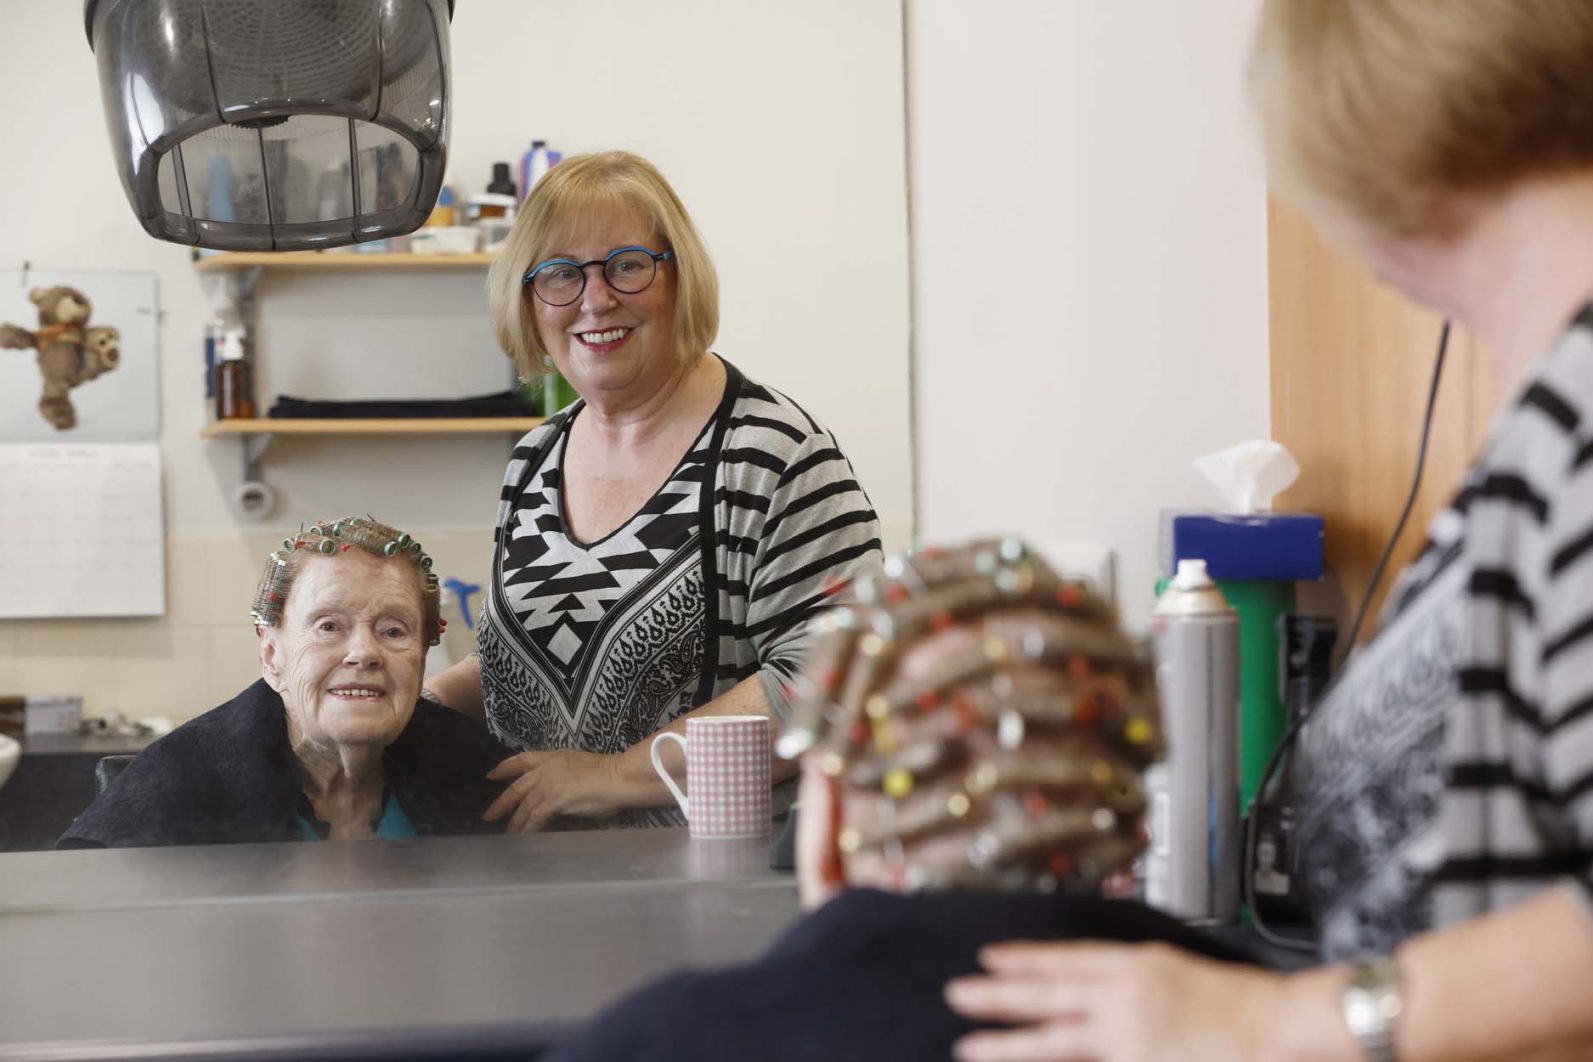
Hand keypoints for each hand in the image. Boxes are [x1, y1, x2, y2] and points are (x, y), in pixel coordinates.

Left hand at [483, 749, 621, 832]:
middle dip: (501, 803)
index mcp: (555, 756)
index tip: (491, 775)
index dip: (505, 767)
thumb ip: (565, 779)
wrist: (619, 778)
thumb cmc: (610, 774)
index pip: (523, 760)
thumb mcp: (580, 768)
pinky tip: (524, 839)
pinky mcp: (554, 800)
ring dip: (514, 822)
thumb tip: (559, 796)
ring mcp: (549, 784)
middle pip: (517, 787)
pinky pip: (535, 818)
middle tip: (488, 815)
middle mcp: (547, 768)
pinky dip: (528, 830)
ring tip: (508, 835)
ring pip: (524, 806)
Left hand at [944, 941, 1295, 1061]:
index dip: (1025, 958)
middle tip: (956, 993)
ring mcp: (1131, 1036)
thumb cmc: (1246, 1003)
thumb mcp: (1181, 972)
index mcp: (1137, 965)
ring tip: (967, 1045)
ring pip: (1056, 1039)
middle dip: (999, 995)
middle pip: (1049, 995)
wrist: (1285, 1024)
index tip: (989, 955)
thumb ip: (1137, 983)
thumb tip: (1103, 990)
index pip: (1067, 959)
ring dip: (1009, 1043)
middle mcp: (1126, 996)